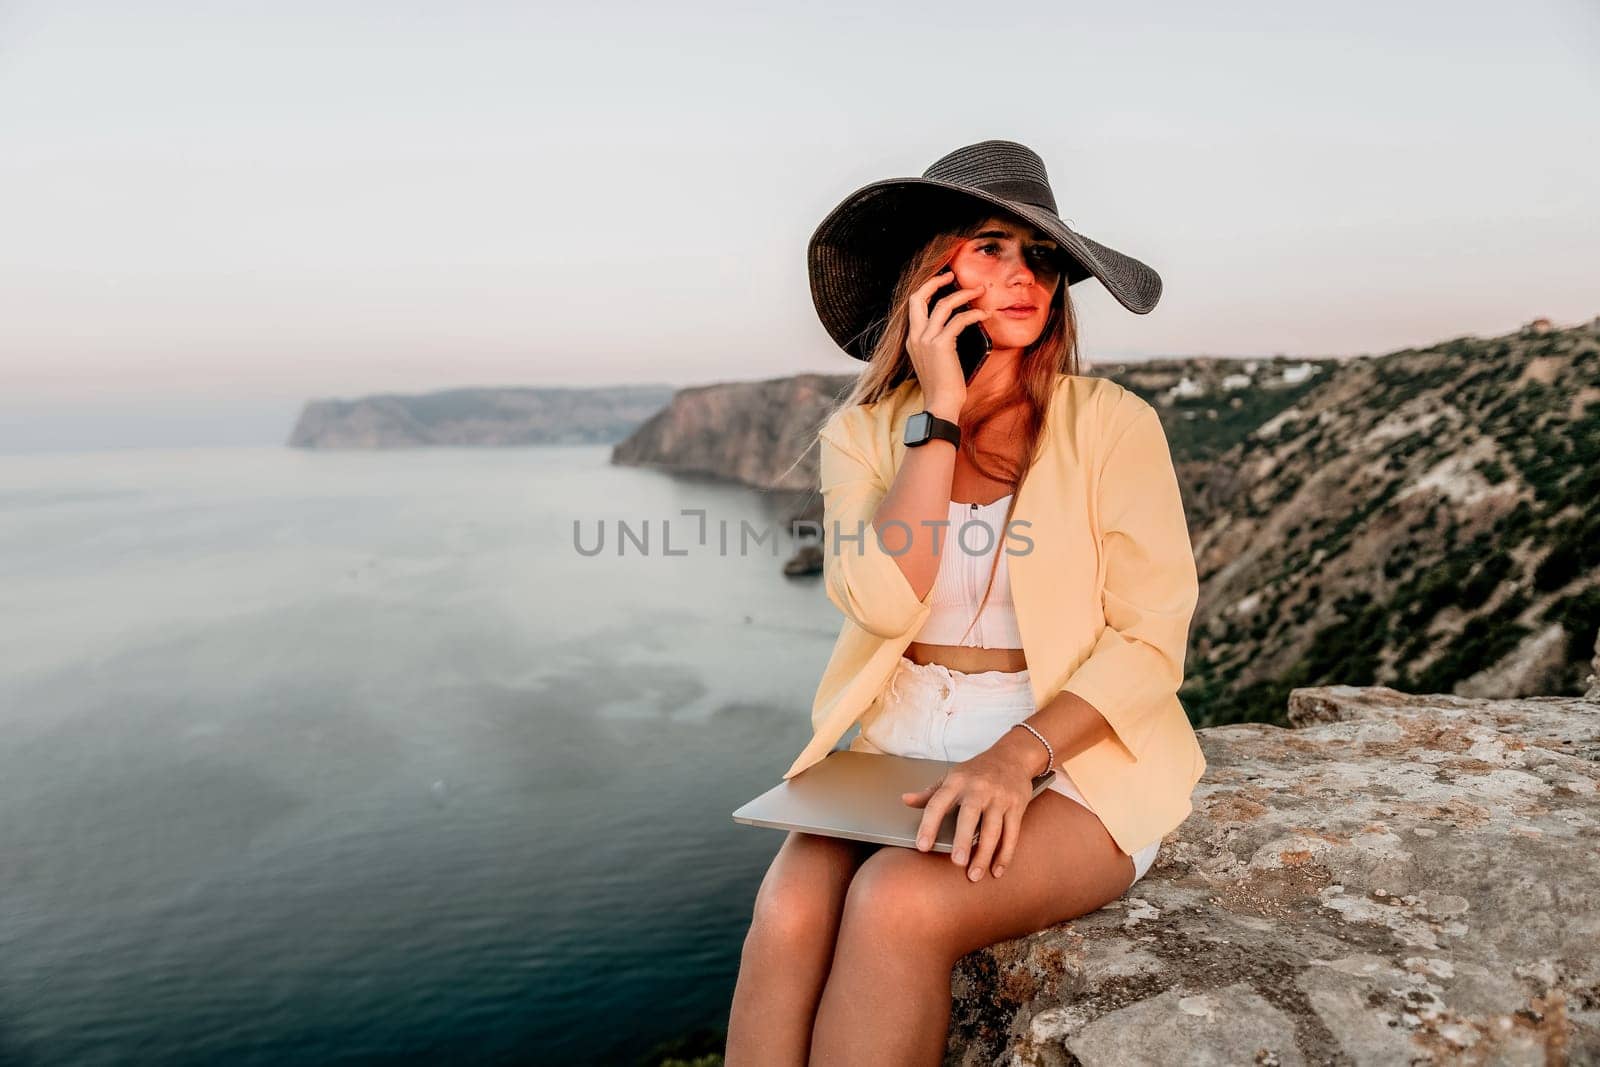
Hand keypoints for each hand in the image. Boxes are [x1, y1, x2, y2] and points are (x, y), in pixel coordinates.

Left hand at [901, 741, 1037, 882]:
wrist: (1013, 756)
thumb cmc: (977, 770)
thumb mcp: (952, 776)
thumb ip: (930, 792)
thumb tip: (906, 800)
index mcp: (956, 782)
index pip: (938, 803)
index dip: (928, 825)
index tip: (922, 846)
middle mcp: (978, 788)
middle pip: (969, 816)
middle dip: (963, 840)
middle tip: (957, 862)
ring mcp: (999, 797)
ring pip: (993, 829)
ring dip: (984, 854)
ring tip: (974, 874)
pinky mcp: (1017, 806)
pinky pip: (1012, 833)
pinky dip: (1005, 854)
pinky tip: (997, 870)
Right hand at [905, 269, 987, 417]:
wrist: (940, 404)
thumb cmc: (943, 387)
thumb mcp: (935, 360)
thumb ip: (937, 343)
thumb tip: (954, 328)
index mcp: (912, 339)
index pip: (914, 305)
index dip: (928, 289)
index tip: (944, 282)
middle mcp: (915, 336)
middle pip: (918, 297)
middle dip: (936, 281)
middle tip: (954, 275)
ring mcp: (926, 340)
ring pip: (944, 305)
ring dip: (964, 295)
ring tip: (980, 291)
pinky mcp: (940, 345)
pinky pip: (959, 320)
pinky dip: (974, 314)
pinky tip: (985, 314)